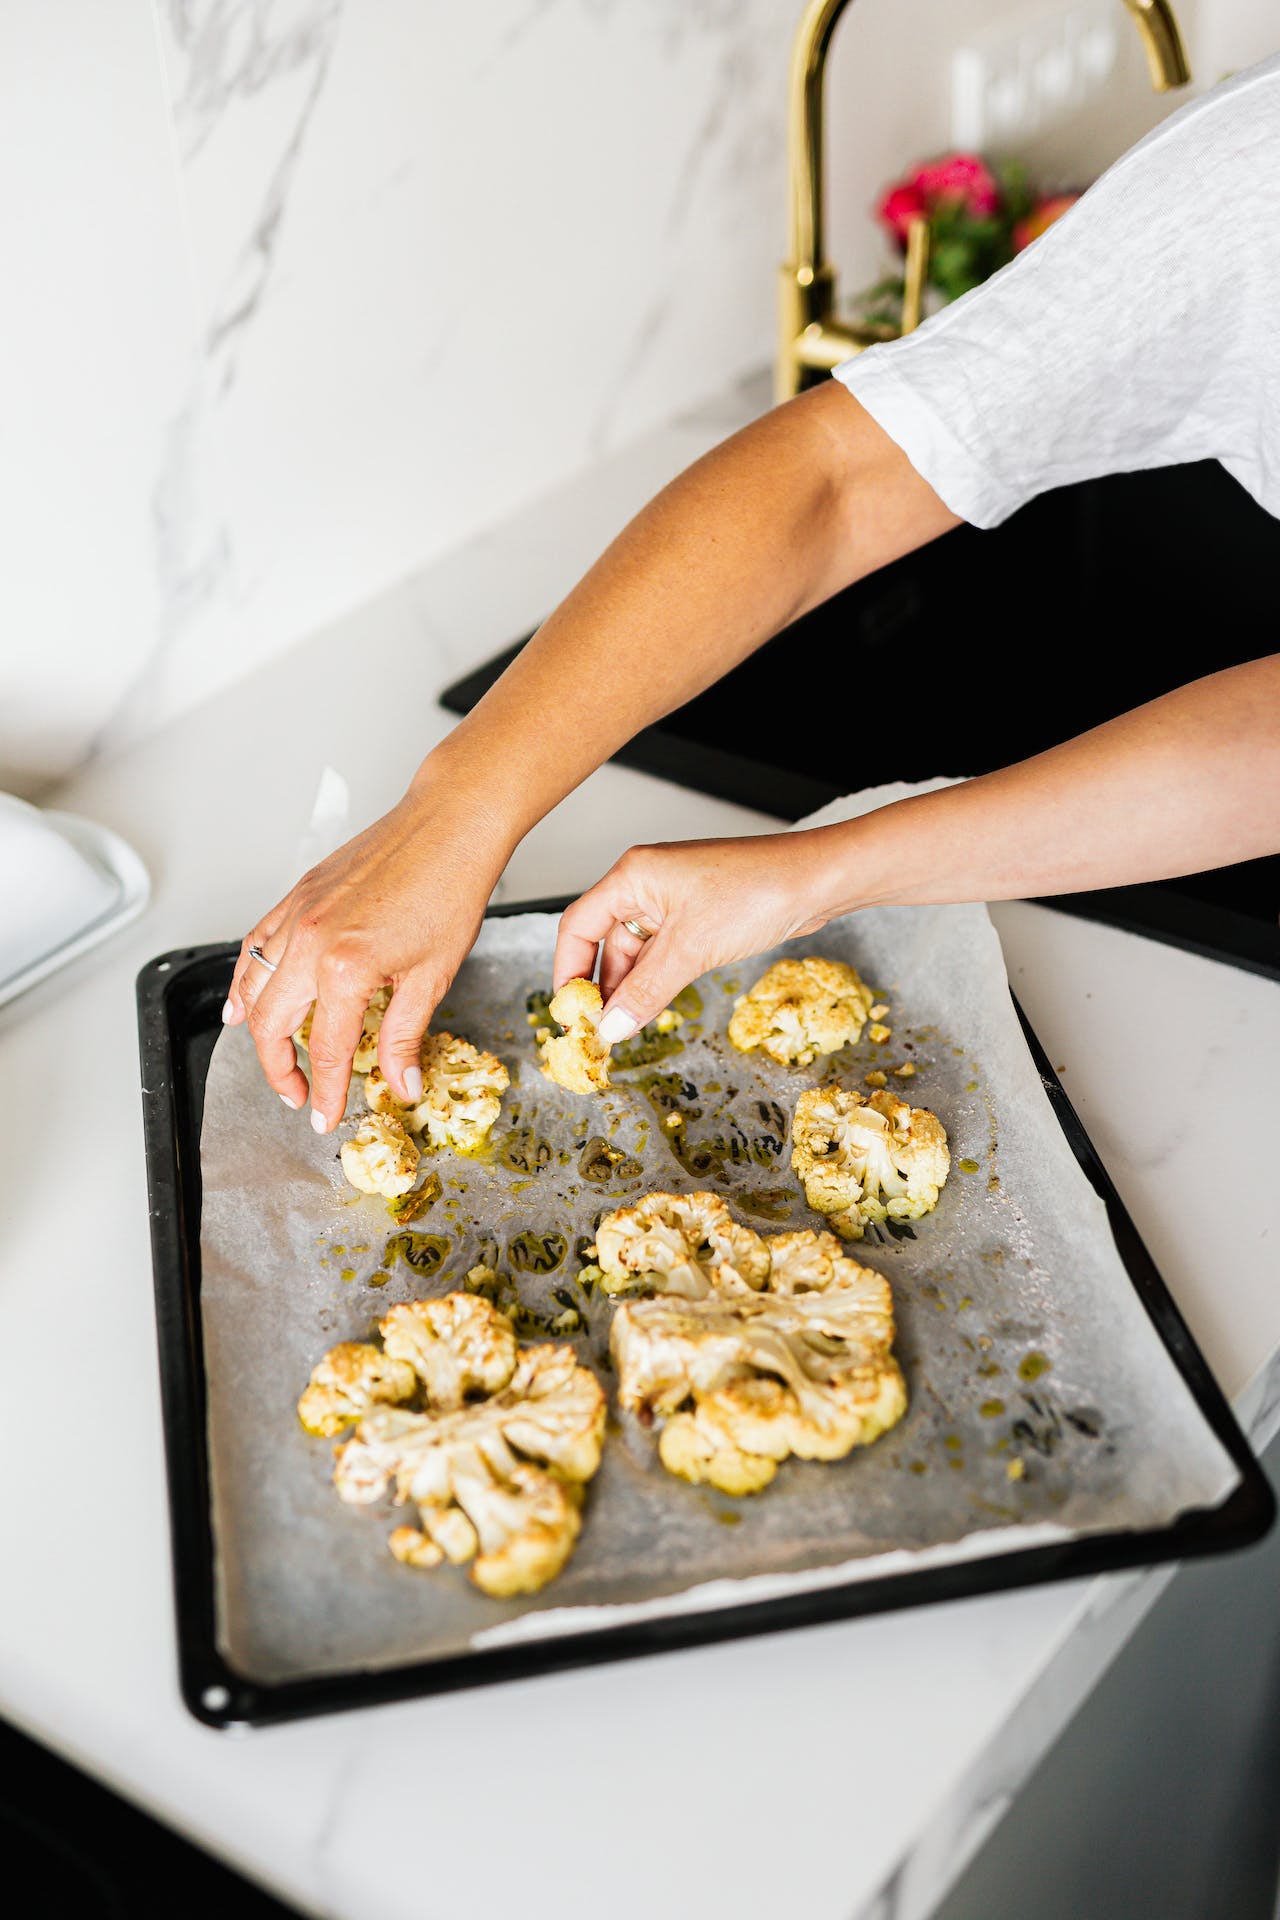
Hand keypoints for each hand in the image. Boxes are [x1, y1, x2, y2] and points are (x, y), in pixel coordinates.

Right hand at [225, 783, 512, 1129]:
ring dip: (254, 1027)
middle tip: (298, 1094)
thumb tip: (402, 1084)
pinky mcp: (298, 895)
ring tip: (269, 1056)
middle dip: (278, 1069)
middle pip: (271, 1024)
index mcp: (346, 969)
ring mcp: (298, 915)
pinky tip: (245, 997)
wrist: (448, 825)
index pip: (325, 1050)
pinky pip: (256, 944)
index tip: (324, 1116)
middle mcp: (310, 942)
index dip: (325, 1092)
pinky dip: (245, 977)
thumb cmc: (449, 889)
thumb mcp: (433, 976)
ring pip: (251, 984)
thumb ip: (405, 1036)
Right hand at [554, 831, 838, 1041]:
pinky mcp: (698, 916)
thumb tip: (611, 1028)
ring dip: (629, 988)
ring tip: (622, 1029)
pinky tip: (651, 1009)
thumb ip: (645, 991)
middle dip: (599, 986)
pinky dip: (655, 980)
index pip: (578, 926)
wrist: (817, 881)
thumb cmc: (757, 892)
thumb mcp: (692, 949)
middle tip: (597, 1031)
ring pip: (636, 951)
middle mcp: (647, 884)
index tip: (568, 1012)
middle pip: (604, 941)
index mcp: (632, 877)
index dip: (568, 971)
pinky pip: (663, 952)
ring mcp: (674, 900)